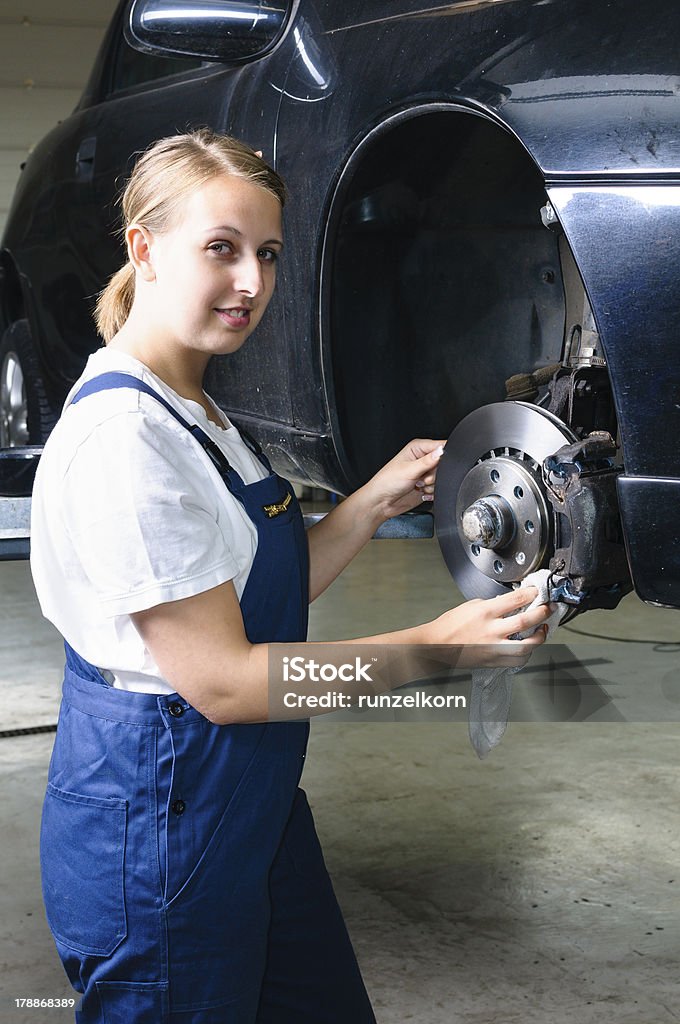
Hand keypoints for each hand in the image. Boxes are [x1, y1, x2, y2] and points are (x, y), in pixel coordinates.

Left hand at [361, 438, 445, 519]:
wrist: (382, 502)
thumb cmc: (387, 482)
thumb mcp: (409, 469)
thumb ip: (428, 461)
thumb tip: (442, 451)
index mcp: (417, 448)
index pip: (440, 446)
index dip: (443, 456)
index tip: (434, 465)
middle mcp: (423, 459)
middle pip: (444, 464)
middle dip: (435, 474)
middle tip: (422, 477)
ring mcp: (425, 473)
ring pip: (443, 478)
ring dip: (432, 484)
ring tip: (417, 484)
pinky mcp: (427, 485)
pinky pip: (439, 488)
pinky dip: (432, 492)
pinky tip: (420, 490)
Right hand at [422, 587, 552, 667]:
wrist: (437, 645)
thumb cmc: (450, 626)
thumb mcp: (470, 606)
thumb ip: (491, 605)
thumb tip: (508, 604)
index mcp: (485, 612)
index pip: (515, 600)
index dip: (531, 594)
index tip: (538, 591)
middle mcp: (491, 630)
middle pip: (525, 621)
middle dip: (542, 612)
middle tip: (548, 608)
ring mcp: (493, 647)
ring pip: (526, 645)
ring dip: (539, 637)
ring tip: (542, 629)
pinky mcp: (493, 660)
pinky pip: (517, 660)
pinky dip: (526, 653)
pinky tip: (528, 646)